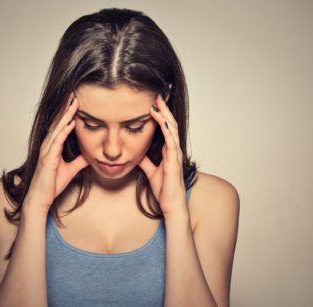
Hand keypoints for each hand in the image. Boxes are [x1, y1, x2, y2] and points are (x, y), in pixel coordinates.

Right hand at [25, 93, 88, 212]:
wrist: (41, 198)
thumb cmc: (52, 184)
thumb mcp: (71, 169)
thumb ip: (79, 161)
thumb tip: (90, 155)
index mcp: (52, 146)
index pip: (61, 125)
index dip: (68, 113)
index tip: (76, 101)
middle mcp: (48, 145)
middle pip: (58, 122)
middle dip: (66, 108)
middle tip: (74, 94)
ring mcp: (46, 150)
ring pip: (57, 128)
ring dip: (66, 115)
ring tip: (74, 102)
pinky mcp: (48, 158)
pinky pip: (57, 141)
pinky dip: (64, 131)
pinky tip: (71, 123)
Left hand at [138, 94, 186, 217]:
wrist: (170, 205)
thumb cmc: (164, 189)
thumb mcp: (150, 171)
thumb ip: (145, 161)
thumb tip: (136, 153)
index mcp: (169, 150)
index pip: (166, 128)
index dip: (161, 115)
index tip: (153, 102)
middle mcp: (174, 150)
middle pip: (170, 124)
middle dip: (164, 109)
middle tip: (157, 95)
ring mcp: (175, 155)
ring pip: (171, 130)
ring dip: (164, 115)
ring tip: (157, 103)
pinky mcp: (174, 162)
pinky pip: (171, 142)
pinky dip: (166, 131)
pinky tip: (161, 121)